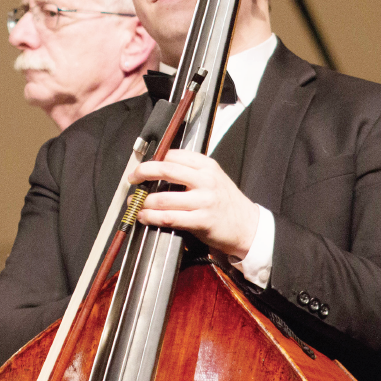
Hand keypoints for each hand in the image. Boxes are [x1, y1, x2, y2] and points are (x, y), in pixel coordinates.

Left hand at [128, 149, 258, 258]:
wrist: (248, 225)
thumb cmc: (226, 202)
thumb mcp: (213, 177)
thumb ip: (190, 171)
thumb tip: (159, 168)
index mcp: (206, 165)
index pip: (173, 155)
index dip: (152, 160)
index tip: (141, 167)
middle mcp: (205, 180)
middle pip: (165, 170)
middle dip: (143, 173)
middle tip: (132, 179)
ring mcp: (204, 201)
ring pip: (163, 198)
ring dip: (144, 201)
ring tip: (136, 203)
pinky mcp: (201, 220)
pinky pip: (169, 218)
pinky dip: (151, 217)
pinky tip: (144, 217)